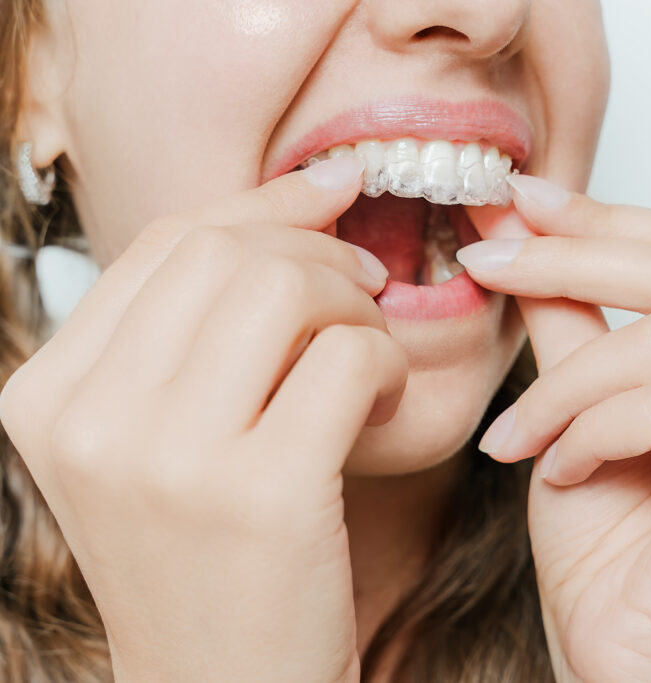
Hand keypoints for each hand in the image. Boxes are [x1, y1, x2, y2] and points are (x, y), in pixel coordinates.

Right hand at [0, 157, 407, 681]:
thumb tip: (307, 197)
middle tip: (367, 294)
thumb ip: (196, 332)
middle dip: (322, 254)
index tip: (336, 194)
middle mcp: (90, 421)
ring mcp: (168, 459)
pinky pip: (349, 357)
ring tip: (370, 360)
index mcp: (48, 397)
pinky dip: (389, 366)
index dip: (267, 202)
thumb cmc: (215, 561)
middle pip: (230, 251)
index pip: (167, 243)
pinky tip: (384, 409)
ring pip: (288, 287)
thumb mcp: (162, 443)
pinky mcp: (262, 494)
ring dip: (358, 309)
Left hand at [462, 176, 650, 681]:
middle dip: (569, 259)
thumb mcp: (574, 400)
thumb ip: (567, 314)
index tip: (519, 201)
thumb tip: (524, 222)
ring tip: (518, 435)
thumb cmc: (601, 538)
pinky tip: (563, 472)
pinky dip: (589, 431)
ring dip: (564, 384)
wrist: (615, 650)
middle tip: (485, 263)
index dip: (604, 215)